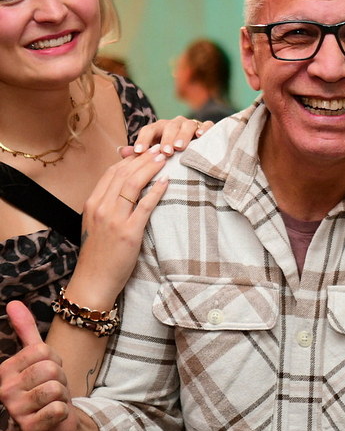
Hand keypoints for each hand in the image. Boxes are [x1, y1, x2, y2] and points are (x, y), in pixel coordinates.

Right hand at [0, 302, 77, 430]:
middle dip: (59, 377)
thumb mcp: (36, 356)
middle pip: (50, 368)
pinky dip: (62, 411)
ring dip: (62, 393)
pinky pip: (58, 408)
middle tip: (52, 387)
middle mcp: (5, 390)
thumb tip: (14, 303)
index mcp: (6, 370)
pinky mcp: (30, 428)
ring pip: (55, 387)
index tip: (46, 370)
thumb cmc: (45, 385)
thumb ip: (25, 330)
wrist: (55, 422)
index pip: (42, 350)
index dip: (53, 358)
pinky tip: (53, 415)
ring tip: (52, 400)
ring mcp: (16, 411)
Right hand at [69, 146, 168, 307]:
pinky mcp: (128, 233)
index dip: (130, 159)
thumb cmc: (99, 254)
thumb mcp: (97, 224)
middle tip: (159, 148)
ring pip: (133, 184)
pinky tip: (167, 181)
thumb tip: (123, 188)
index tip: (145, 150)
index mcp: (92, 204)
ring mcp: (114, 220)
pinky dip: (156, 191)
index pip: (112, 173)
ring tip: (164, 158)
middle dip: (143, 158)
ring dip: (150, 168)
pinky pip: (145, 206)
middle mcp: (101, 208)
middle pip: (124, 174)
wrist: (93, 282)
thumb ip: (108, 205)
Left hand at [119, 116, 213, 156]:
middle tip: (165, 152)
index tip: (139, 151)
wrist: (194, 149)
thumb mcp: (154, 153)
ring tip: (179, 147)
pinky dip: (204, 129)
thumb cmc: (170, 153)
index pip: (149, 130)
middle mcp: (174, 124)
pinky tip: (201, 136)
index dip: (143, 139)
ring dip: (183, 135)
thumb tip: (121, 151)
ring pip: (187, 125)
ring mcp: (191, 124)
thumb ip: (140, 153)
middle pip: (168, 127)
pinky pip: (206, 125)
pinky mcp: (205, 127)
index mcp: (159, 129)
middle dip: (166, 139)